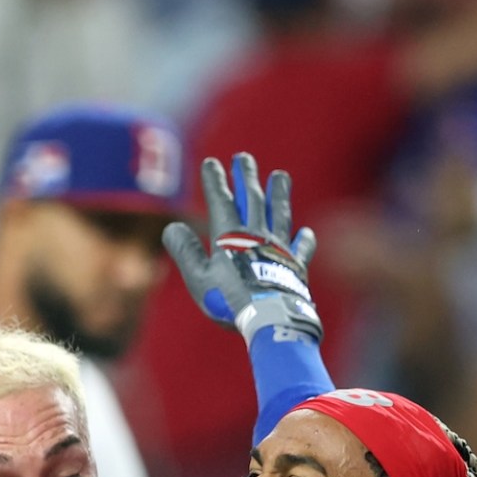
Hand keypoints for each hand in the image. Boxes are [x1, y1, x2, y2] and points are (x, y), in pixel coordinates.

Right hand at [163, 151, 322, 341]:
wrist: (270, 318)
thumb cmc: (230, 301)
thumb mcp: (198, 279)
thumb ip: (185, 252)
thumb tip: (172, 227)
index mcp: (230, 236)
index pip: (221, 199)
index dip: (215, 180)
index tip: (211, 163)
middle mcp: (257, 235)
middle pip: (253, 198)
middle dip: (247, 176)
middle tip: (244, 158)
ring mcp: (278, 248)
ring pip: (280, 213)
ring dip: (279, 193)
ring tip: (281, 176)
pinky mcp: (295, 266)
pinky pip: (300, 248)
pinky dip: (302, 239)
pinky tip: (305, 232)